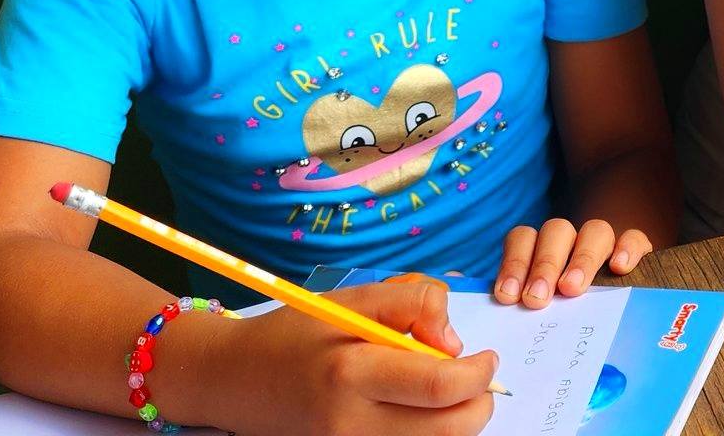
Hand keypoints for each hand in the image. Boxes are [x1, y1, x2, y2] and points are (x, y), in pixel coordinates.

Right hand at [169, 277, 496, 435]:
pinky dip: (427, 434)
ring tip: (442, 393)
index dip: (478, 374)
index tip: (486, 359)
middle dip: (478, 404)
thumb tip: (454, 345)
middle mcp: (350, 423)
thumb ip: (412, 304)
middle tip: (477, 380)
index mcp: (352, 372)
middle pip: (449, 431)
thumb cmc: (296, 335)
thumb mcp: (352, 301)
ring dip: (456, 422)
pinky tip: (418, 412)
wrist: (237, 381)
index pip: (440, 387)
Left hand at [493, 217, 654, 307]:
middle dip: (544, 265)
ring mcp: (604, 244)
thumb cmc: (563, 319)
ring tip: (572, 290)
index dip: (514, 264)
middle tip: (537, 299)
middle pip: (557, 232)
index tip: (508, 296)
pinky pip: (634, 238)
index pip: (524, 238)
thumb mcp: (542, 314)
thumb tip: (506, 327)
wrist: (614, 322)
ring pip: (595, 231)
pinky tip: (618, 268)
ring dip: (582, 259)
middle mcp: (571, 241)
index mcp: (541, 249)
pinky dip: (626, 248)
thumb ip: (527, 311)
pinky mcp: (635, 250)